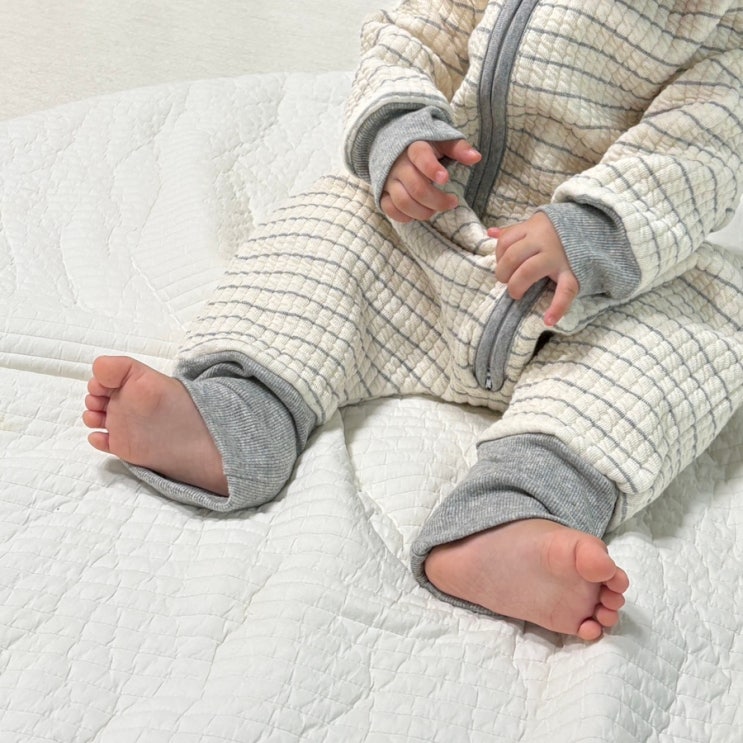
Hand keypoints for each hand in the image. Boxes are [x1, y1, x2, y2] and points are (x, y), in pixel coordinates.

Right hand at [381, 139, 480, 222]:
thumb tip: (476, 157)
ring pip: (403, 202)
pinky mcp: (383, 193)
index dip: (432, 168)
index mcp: (414, 148)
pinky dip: (406, 216)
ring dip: (423, 211)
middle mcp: (399, 165)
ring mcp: (389, 181)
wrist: (395, 146)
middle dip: (437, 200)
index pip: (420, 156)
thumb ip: (459, 149)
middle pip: (416, 187)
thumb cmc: (426, 147)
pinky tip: (419, 212)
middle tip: (452, 202)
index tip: (445, 179)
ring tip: (436, 210)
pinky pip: (390, 209)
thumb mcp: (442, 142)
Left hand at [488, 212, 578, 326]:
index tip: (503, 265)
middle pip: (512, 257)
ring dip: (516, 286)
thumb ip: (515, 230)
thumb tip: (491, 232)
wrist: (595, 228)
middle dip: (503, 273)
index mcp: (533, 228)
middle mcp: (544, 241)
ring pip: (528, 271)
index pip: (506, 242)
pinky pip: (565, 291)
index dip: (499, 256)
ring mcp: (558, 257)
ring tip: (516, 294)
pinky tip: (548, 320)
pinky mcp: (574, 272)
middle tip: (507, 282)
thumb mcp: (537, 224)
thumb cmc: (559, 231)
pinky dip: (557, 308)